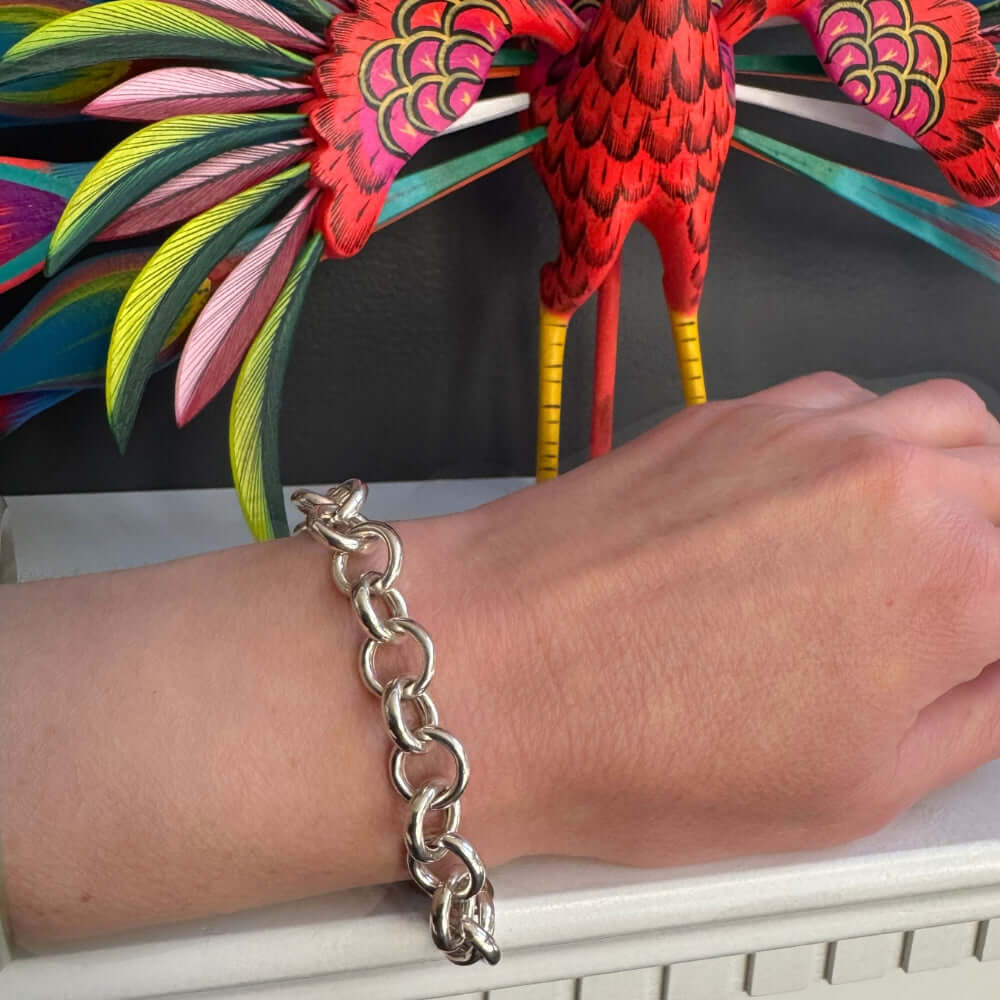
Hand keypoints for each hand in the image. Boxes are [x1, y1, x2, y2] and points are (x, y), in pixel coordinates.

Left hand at [420, 373, 999, 867]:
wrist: (494, 672)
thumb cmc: (639, 744)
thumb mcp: (854, 788)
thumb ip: (973, 717)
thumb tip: (999, 674)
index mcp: (952, 582)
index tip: (978, 645)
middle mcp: (891, 478)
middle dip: (997, 542)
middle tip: (961, 602)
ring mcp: (806, 429)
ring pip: (945, 419)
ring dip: (958, 475)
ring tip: (918, 541)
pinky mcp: (732, 412)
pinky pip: (846, 398)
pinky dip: (869, 439)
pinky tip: (829, 498)